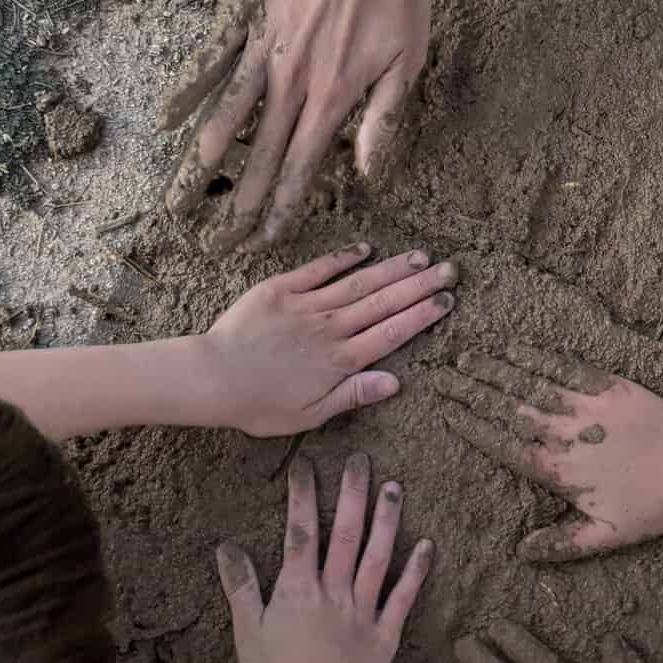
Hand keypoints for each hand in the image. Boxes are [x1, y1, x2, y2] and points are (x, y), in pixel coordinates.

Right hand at [161, 0, 434, 252]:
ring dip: (204, 161)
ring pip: (227, 114)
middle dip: (239, 200)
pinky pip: (211, 57)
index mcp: (332, 95)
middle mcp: (291, 78)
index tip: (265, 239)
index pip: (302, 165)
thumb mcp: (410, 60)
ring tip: (181, 198)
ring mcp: (265, 45)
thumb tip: (368, 173)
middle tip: (217, 240)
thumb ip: (384, 120)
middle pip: (260, 152)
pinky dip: (188, 89)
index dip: (283, 206)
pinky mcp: (249, 13)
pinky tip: (169, 118)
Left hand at [195, 241, 456, 434]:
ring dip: (392, 269)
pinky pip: (318, 270)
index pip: (391, 333)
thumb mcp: (309, 415)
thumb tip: (396, 382)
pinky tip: (366, 248)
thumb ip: (353, 395)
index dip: (422, 316)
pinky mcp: (281, 290)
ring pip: (358, 284)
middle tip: (450, 270)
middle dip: (419, 286)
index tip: (447, 300)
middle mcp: (330, 329)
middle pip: (383, 303)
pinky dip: (343, 258)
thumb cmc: (259, 405)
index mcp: (339, 361)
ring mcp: (306, 306)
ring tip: (421, 256)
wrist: (212, 379)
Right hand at [217, 453, 433, 662]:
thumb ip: (240, 587)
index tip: (306, 464)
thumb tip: (225, 548)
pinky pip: (402, 598)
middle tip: (361, 459)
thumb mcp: (248, 631)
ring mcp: (362, 610)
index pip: (300, 531)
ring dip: (386, 520)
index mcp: (297, 589)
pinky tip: (427, 545)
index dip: (302, 495)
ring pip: (376, 556)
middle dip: (352, 493)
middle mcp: (333, 591)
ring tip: (394, 487)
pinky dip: (415, 571)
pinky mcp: (384, 634)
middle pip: (344, 533)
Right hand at [429, 345, 662, 559]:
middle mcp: (562, 434)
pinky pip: (563, 367)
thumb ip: (561, 544)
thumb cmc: (651, 505)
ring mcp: (582, 406)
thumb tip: (520, 552)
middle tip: (439, 378)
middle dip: (469, 392)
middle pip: (505, 409)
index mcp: (557, 470)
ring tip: (465, 358)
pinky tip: (513, 347)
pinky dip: (535, 357)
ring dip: (493, 370)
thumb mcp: (605, 536)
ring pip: (528, 384)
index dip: (471, 428)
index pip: (502, 445)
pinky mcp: (606, 386)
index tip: (446, 413)